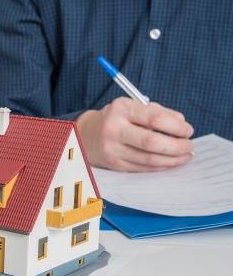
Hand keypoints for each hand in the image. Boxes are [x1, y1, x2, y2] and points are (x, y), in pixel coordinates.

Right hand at [75, 97, 194, 171]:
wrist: (85, 134)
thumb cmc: (115, 118)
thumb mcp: (131, 106)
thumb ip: (157, 112)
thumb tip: (181, 125)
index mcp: (121, 108)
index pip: (156, 119)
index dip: (177, 127)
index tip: (188, 130)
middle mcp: (114, 128)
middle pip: (153, 142)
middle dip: (178, 146)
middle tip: (189, 146)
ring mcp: (112, 148)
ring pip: (150, 159)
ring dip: (173, 159)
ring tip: (184, 155)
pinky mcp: (114, 164)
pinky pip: (143, 168)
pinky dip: (161, 166)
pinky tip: (170, 162)